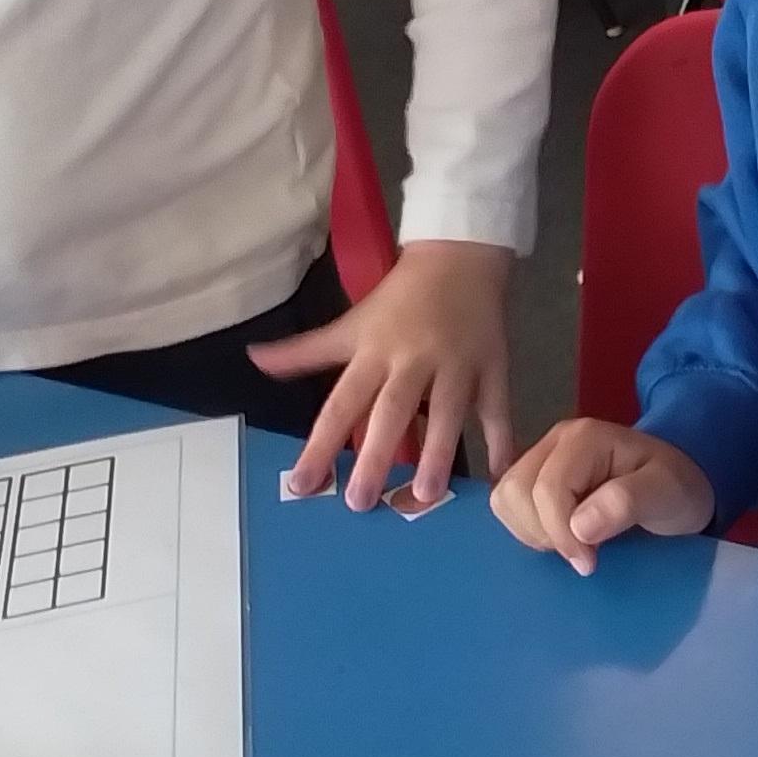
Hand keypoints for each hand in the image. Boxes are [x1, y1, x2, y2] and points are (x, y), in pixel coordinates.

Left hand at [258, 239, 518, 509]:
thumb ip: (305, 350)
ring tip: (426, 495)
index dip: (320, 444)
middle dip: (376, 456)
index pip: (341, 403)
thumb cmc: (400, 297)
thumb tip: (255, 359)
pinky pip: (497, 410)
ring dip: (438, 454)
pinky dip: (502, 442)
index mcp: (374, 351)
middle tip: (361, 501)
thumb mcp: (351, 323)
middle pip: (392, 411)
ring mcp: (457, 365)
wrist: (460, 255)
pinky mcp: (493, 368)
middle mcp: (413, 361)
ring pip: (448, 413)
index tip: (304, 484)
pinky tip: (499, 476)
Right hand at [489, 417, 714, 574]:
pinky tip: (559, 536)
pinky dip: (527, 528)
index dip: (561, 534)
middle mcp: (554, 440)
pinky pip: (509, 505)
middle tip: (584, 552)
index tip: (589, 563)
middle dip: (545, 533)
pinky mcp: (535, 475)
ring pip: (505, 498)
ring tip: (572, 543)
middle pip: (516, 491)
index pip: (547, 490)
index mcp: (584, 438)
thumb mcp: (665, 493)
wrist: (677, 484)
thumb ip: (626, 503)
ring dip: (532, 532)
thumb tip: (579, 527)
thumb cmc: (674, 487)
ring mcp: (541, 456)